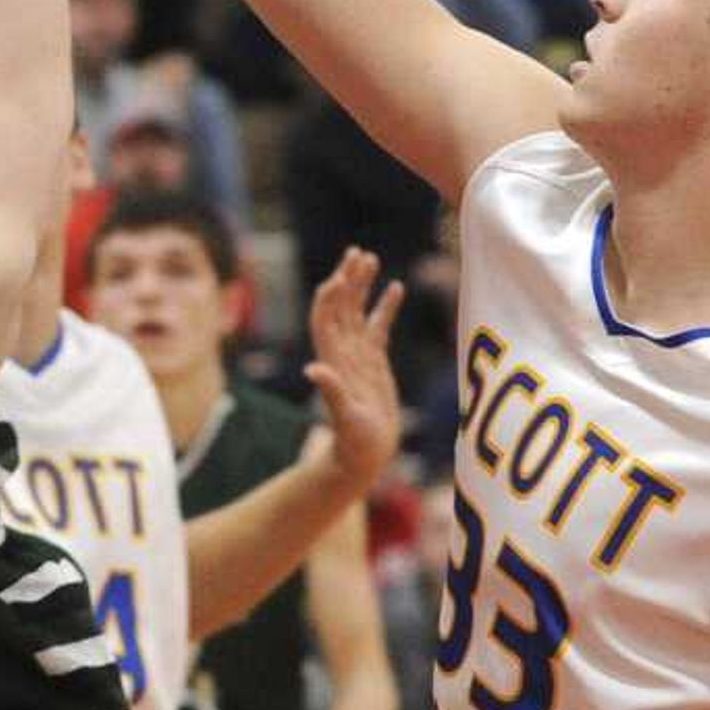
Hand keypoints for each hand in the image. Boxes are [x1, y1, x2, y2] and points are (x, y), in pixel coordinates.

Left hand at [305, 248, 404, 492]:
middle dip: (346, 279)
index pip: (326, 319)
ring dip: (361, 285)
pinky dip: (385, 306)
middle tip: (357, 253)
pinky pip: (378, 326)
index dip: (331, 296)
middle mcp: (342, 352)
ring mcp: (357, 355)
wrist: (363, 456)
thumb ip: (332, 392)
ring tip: (370, 258)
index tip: (343, 274)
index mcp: (334, 360)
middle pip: (340, 307)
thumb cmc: (354, 443)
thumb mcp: (345, 418)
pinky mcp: (374, 362)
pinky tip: (396, 287)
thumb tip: (313, 370)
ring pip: (357, 311)